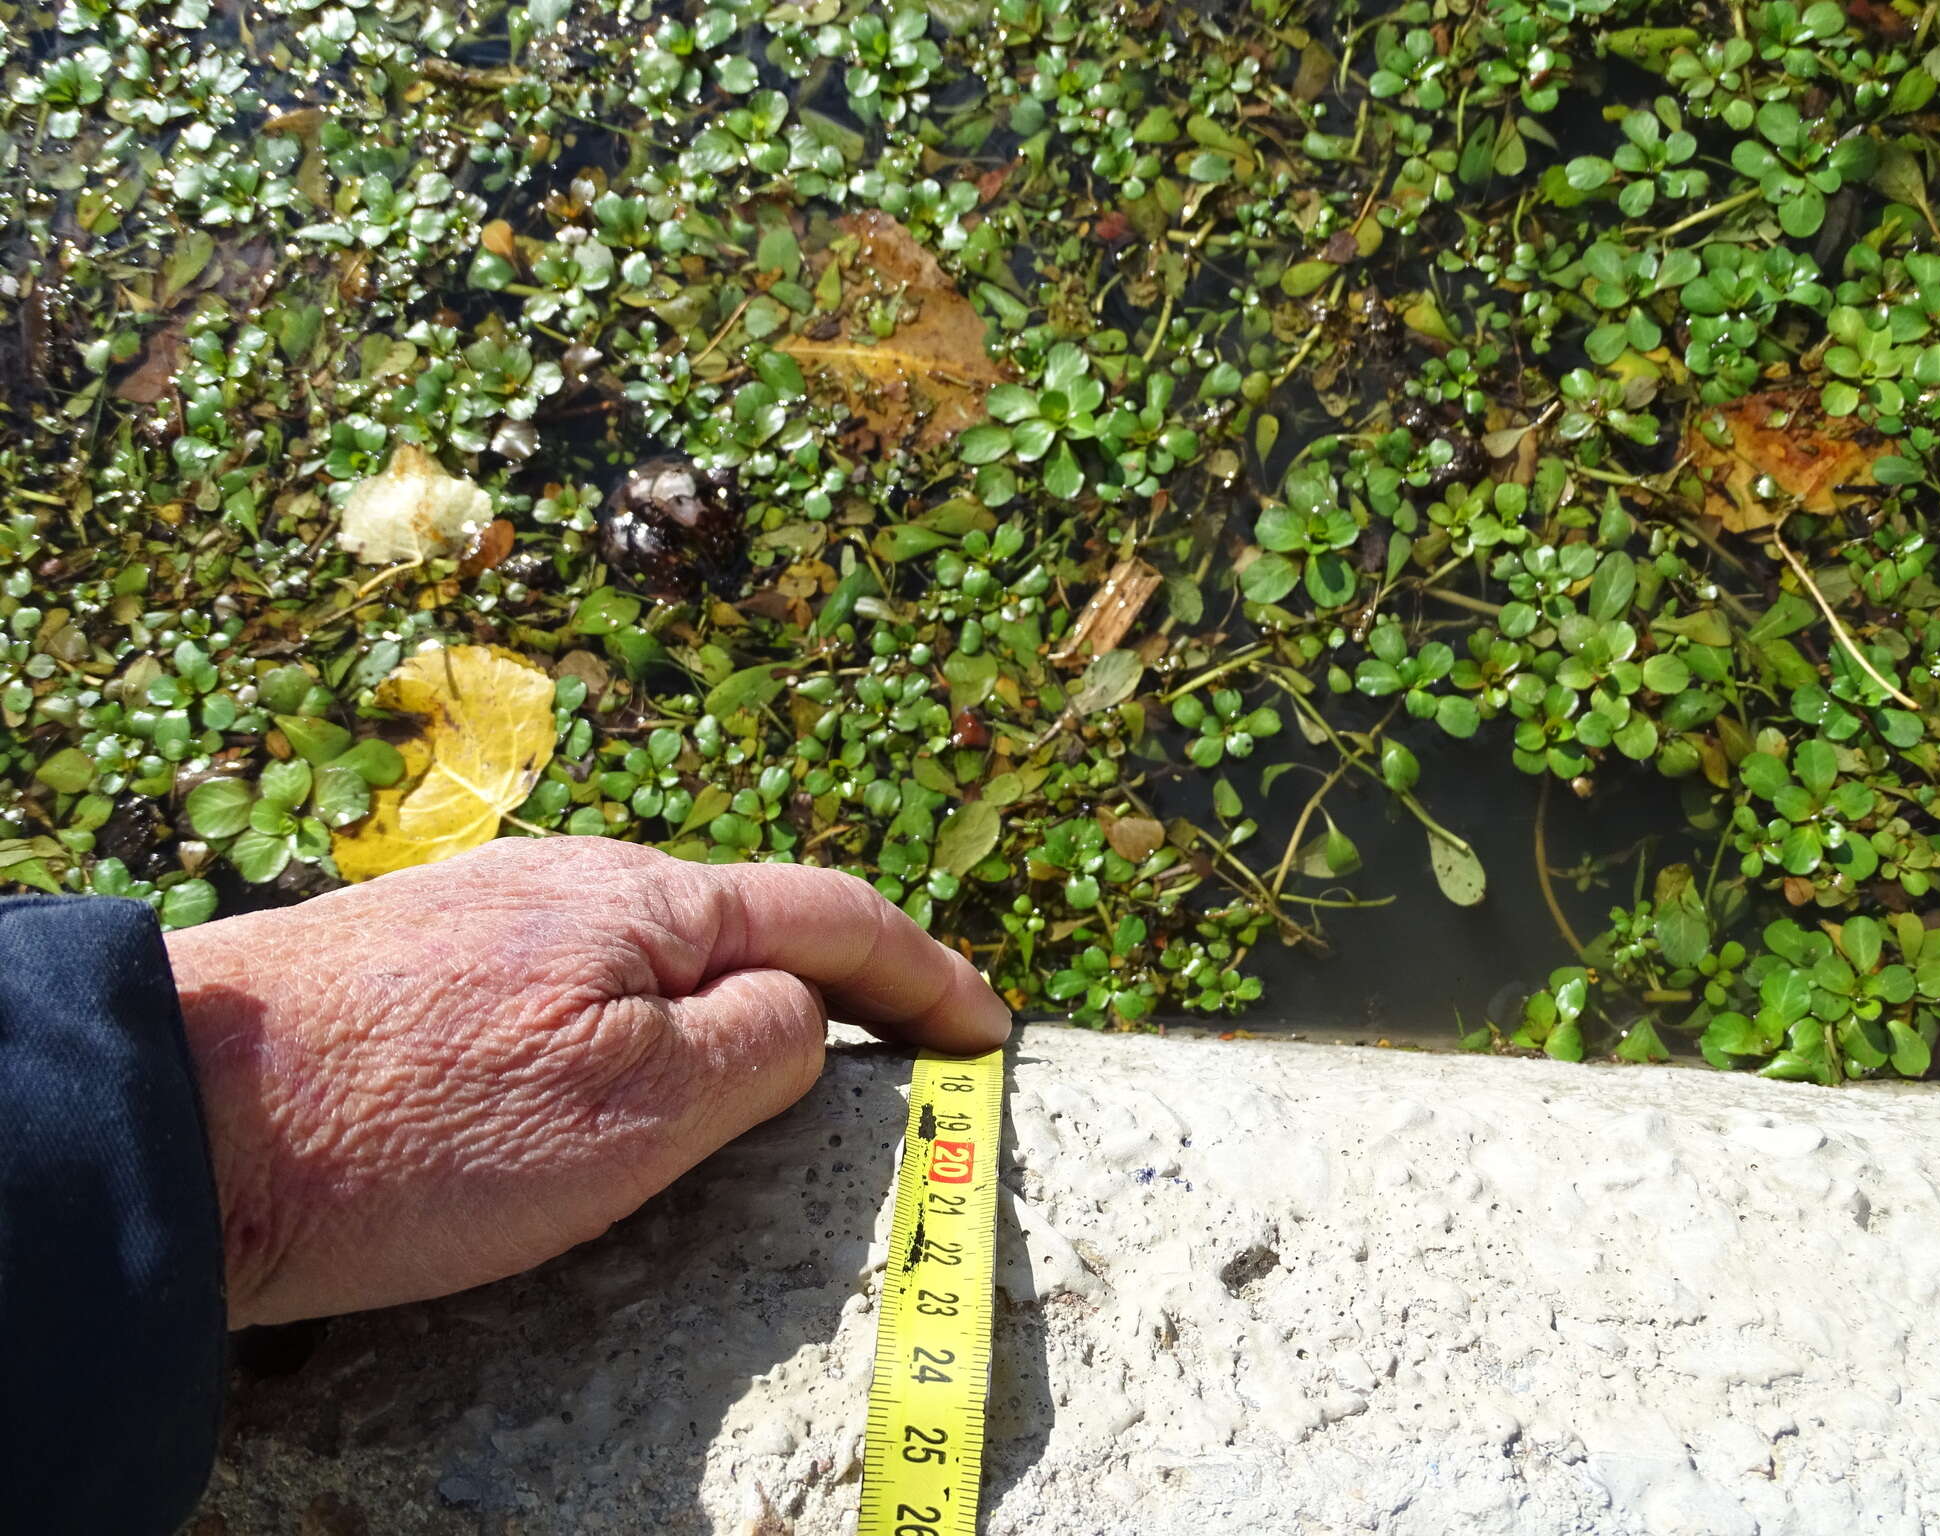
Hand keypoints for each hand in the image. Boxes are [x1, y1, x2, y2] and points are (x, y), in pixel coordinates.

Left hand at [163, 837, 1009, 1326]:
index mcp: (650, 902)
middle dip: (844, 978)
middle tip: (906, 1049)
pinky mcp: (430, 956)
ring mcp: (497, 908)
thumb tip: (805, 1009)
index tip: (990, 1034)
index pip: (834, 918)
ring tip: (780, 1070)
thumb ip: (761, 1043)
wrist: (184, 1126)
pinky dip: (655, 1015)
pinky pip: (588, 974)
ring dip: (744, 997)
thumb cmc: (421, 1129)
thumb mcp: (639, 1109)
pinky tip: (627, 1066)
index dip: (929, 975)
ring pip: (664, 949)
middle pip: (751, 920)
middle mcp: (579, 876)